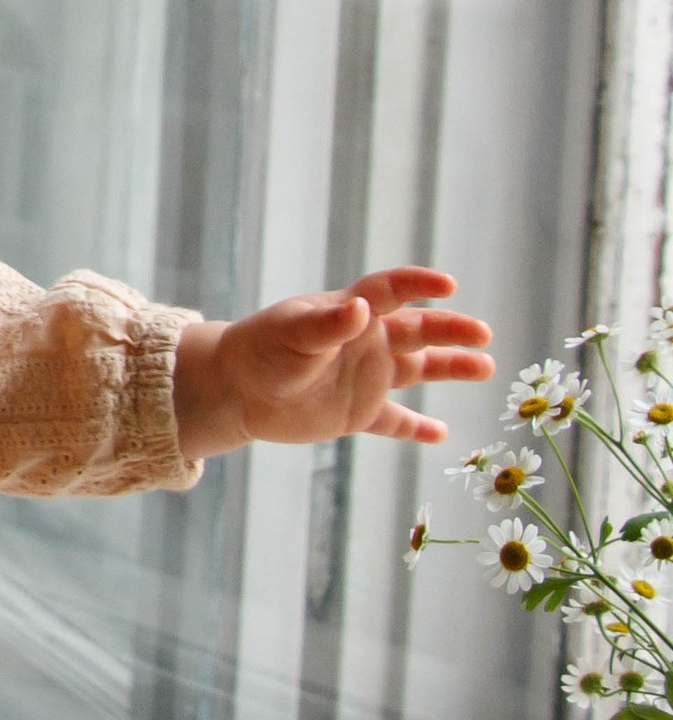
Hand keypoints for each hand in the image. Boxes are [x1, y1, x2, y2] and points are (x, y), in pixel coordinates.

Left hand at [173, 268, 491, 456]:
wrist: (235, 389)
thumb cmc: (261, 350)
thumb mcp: (293, 333)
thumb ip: (329, 323)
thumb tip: (363, 308)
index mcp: (351, 312)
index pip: (392, 290)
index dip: (419, 284)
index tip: (448, 285)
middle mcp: (366, 341)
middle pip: (418, 330)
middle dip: (451, 330)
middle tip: (483, 335)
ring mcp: (364, 377)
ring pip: (418, 370)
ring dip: (451, 368)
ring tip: (485, 367)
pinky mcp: (356, 412)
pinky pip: (394, 421)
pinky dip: (416, 428)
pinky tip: (442, 435)